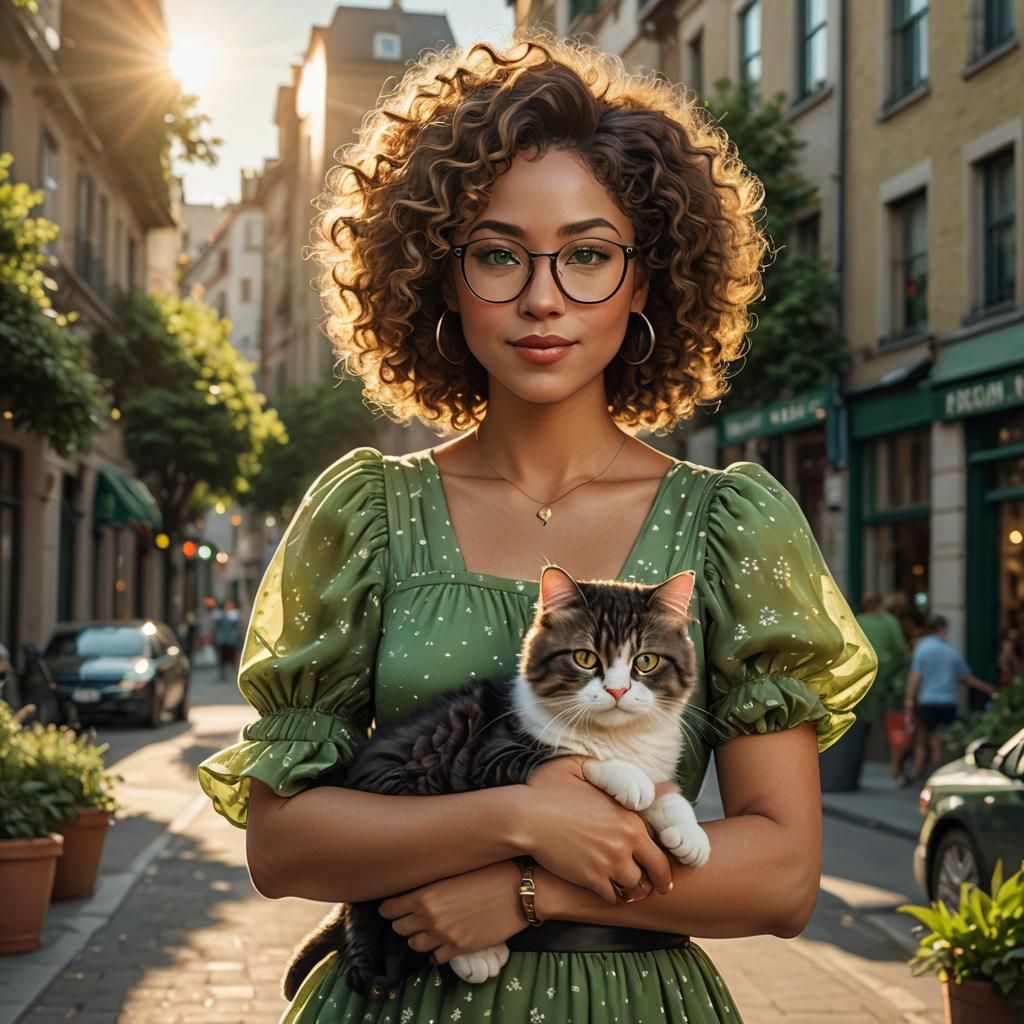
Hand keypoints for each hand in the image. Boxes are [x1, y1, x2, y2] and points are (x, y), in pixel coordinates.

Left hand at [378, 861, 524, 966]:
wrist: (518, 891)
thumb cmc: (489, 872)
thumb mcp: (454, 871)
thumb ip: (432, 883)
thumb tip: (417, 887)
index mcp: (425, 895)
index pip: (390, 908)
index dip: (389, 907)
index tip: (392, 905)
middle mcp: (429, 918)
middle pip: (399, 927)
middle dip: (402, 921)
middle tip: (410, 914)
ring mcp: (444, 936)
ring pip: (415, 945)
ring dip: (418, 937)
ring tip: (427, 928)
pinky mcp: (459, 948)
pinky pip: (436, 958)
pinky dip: (437, 951)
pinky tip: (444, 941)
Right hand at [523, 756, 673, 903]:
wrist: (526, 817)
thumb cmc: (550, 790)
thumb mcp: (581, 768)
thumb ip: (613, 773)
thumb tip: (647, 777)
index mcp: (629, 818)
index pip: (661, 843)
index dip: (661, 852)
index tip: (659, 859)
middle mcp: (625, 842)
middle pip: (658, 872)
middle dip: (661, 881)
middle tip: (661, 887)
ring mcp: (609, 863)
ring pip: (635, 887)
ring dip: (633, 887)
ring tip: (629, 886)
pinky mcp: (592, 879)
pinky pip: (613, 897)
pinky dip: (612, 895)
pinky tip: (607, 889)